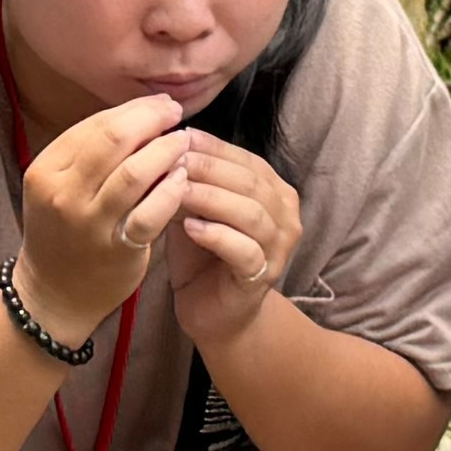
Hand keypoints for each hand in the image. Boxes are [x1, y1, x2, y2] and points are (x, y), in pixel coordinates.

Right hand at [11, 90, 197, 334]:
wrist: (54, 293)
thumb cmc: (63, 231)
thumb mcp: (60, 186)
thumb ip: (91, 152)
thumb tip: (142, 112)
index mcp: (45, 170)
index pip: (94, 124)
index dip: (134, 109)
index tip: (159, 105)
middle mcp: (63, 194)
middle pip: (114, 140)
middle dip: (151, 120)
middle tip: (175, 114)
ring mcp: (89, 224)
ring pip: (133, 172)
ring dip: (165, 151)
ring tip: (183, 143)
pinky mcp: (116, 249)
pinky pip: (150, 213)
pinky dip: (171, 191)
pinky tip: (183, 179)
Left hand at [162, 136, 304, 353]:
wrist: (214, 313)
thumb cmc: (203, 257)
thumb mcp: (196, 209)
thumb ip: (192, 181)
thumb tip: (165, 144)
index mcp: (275, 193)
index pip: (246, 160)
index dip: (213, 147)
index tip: (176, 136)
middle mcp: (285, 217)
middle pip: (249, 182)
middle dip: (208, 168)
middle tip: (171, 159)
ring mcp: (278, 248)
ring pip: (249, 213)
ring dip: (210, 198)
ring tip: (176, 190)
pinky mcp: (262, 277)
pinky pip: (243, 250)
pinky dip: (216, 235)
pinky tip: (190, 227)